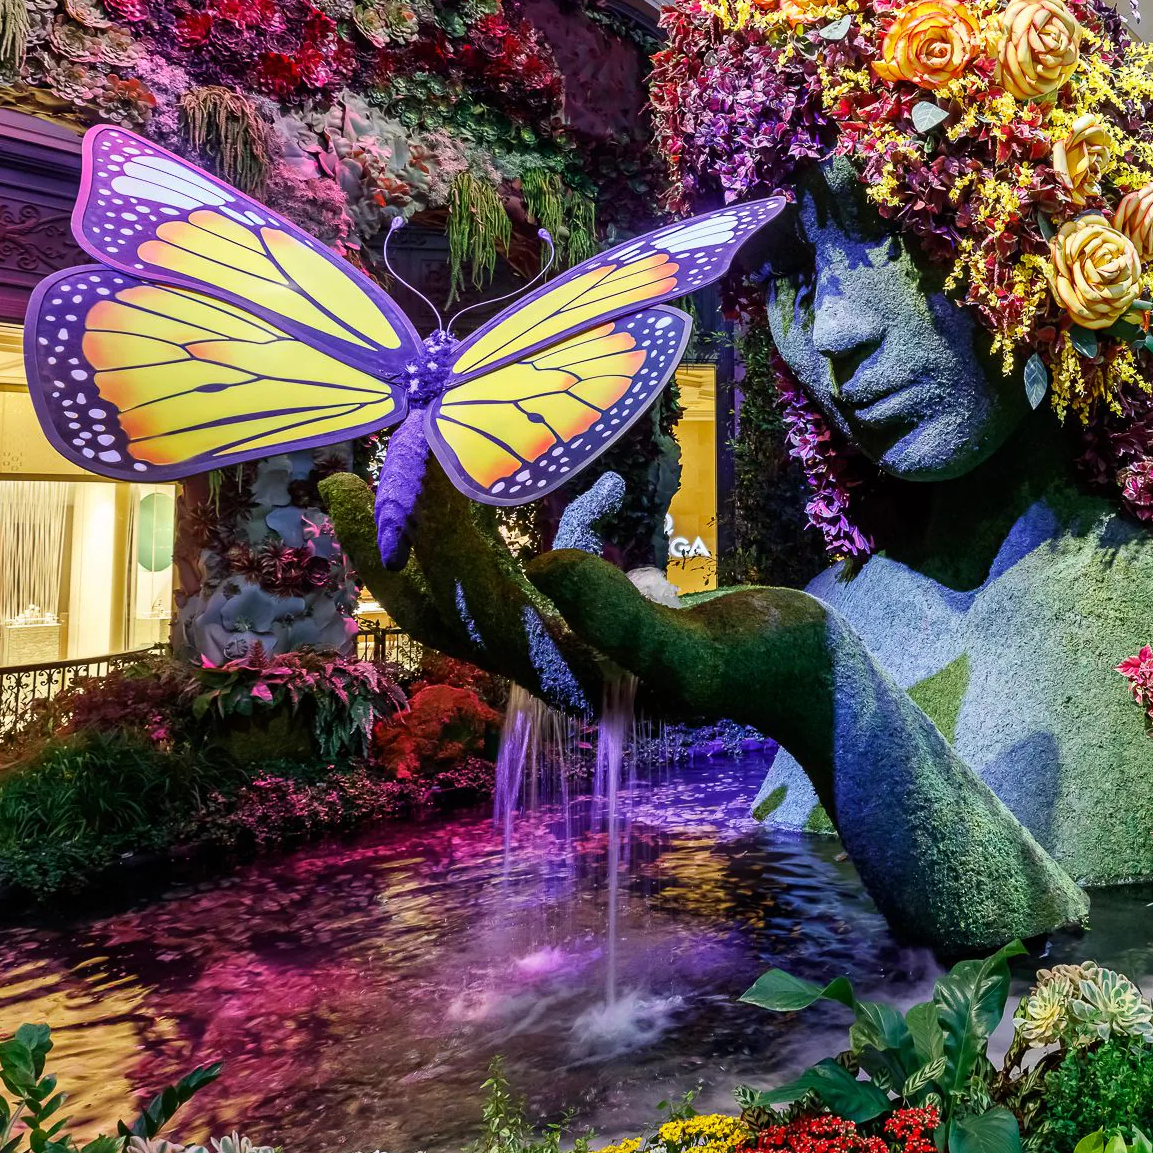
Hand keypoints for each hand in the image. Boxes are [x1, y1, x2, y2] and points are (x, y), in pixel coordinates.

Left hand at [321, 464, 1087, 949]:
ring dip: (417, 535)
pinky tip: (474, 490)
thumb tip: (547, 565)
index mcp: (563, 673)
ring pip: (465, 588)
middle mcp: (549, 660)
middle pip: (439, 604)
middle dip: (382, 543)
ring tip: (379, 475)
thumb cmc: (771, 670)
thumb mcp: (702, 652)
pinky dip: (476, 532)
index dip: (425, 539)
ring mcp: (567, 640)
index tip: (403, 466)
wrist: (816, 685)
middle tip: (336, 476)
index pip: (466, 602)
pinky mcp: (590, 618)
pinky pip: (509, 574)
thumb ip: (626, 624)